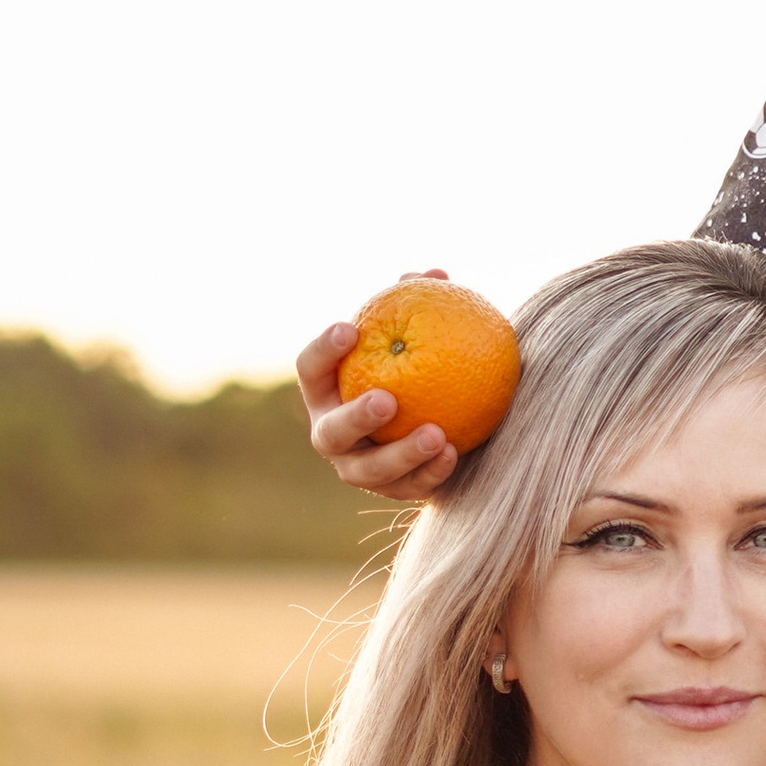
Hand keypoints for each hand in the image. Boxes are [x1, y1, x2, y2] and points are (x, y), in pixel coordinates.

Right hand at [298, 270, 460, 498]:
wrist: (440, 422)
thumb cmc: (416, 366)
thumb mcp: (414, 339)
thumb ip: (418, 306)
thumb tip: (434, 274)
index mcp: (327, 391)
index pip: (310, 369)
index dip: (323, 350)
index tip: (350, 326)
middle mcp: (332, 433)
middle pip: (331, 431)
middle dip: (354, 418)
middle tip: (387, 399)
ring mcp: (359, 468)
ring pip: (369, 470)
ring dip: (401, 453)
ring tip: (436, 433)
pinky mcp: (393, 492)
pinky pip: (410, 487)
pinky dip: (432, 471)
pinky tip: (454, 451)